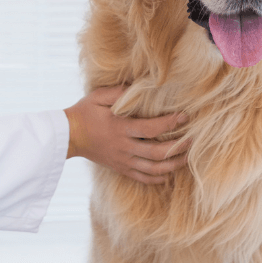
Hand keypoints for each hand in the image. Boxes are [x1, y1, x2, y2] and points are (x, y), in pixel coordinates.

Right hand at [64, 86, 189, 183]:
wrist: (67, 136)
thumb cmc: (84, 113)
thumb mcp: (98, 96)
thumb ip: (119, 91)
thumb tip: (139, 84)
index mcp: (120, 128)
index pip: (151, 128)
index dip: (171, 123)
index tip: (185, 116)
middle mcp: (124, 147)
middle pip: (157, 153)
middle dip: (178, 148)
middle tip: (194, 140)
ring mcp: (123, 161)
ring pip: (153, 169)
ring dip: (173, 165)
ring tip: (187, 158)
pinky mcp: (120, 168)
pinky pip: (142, 178)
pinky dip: (158, 178)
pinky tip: (169, 174)